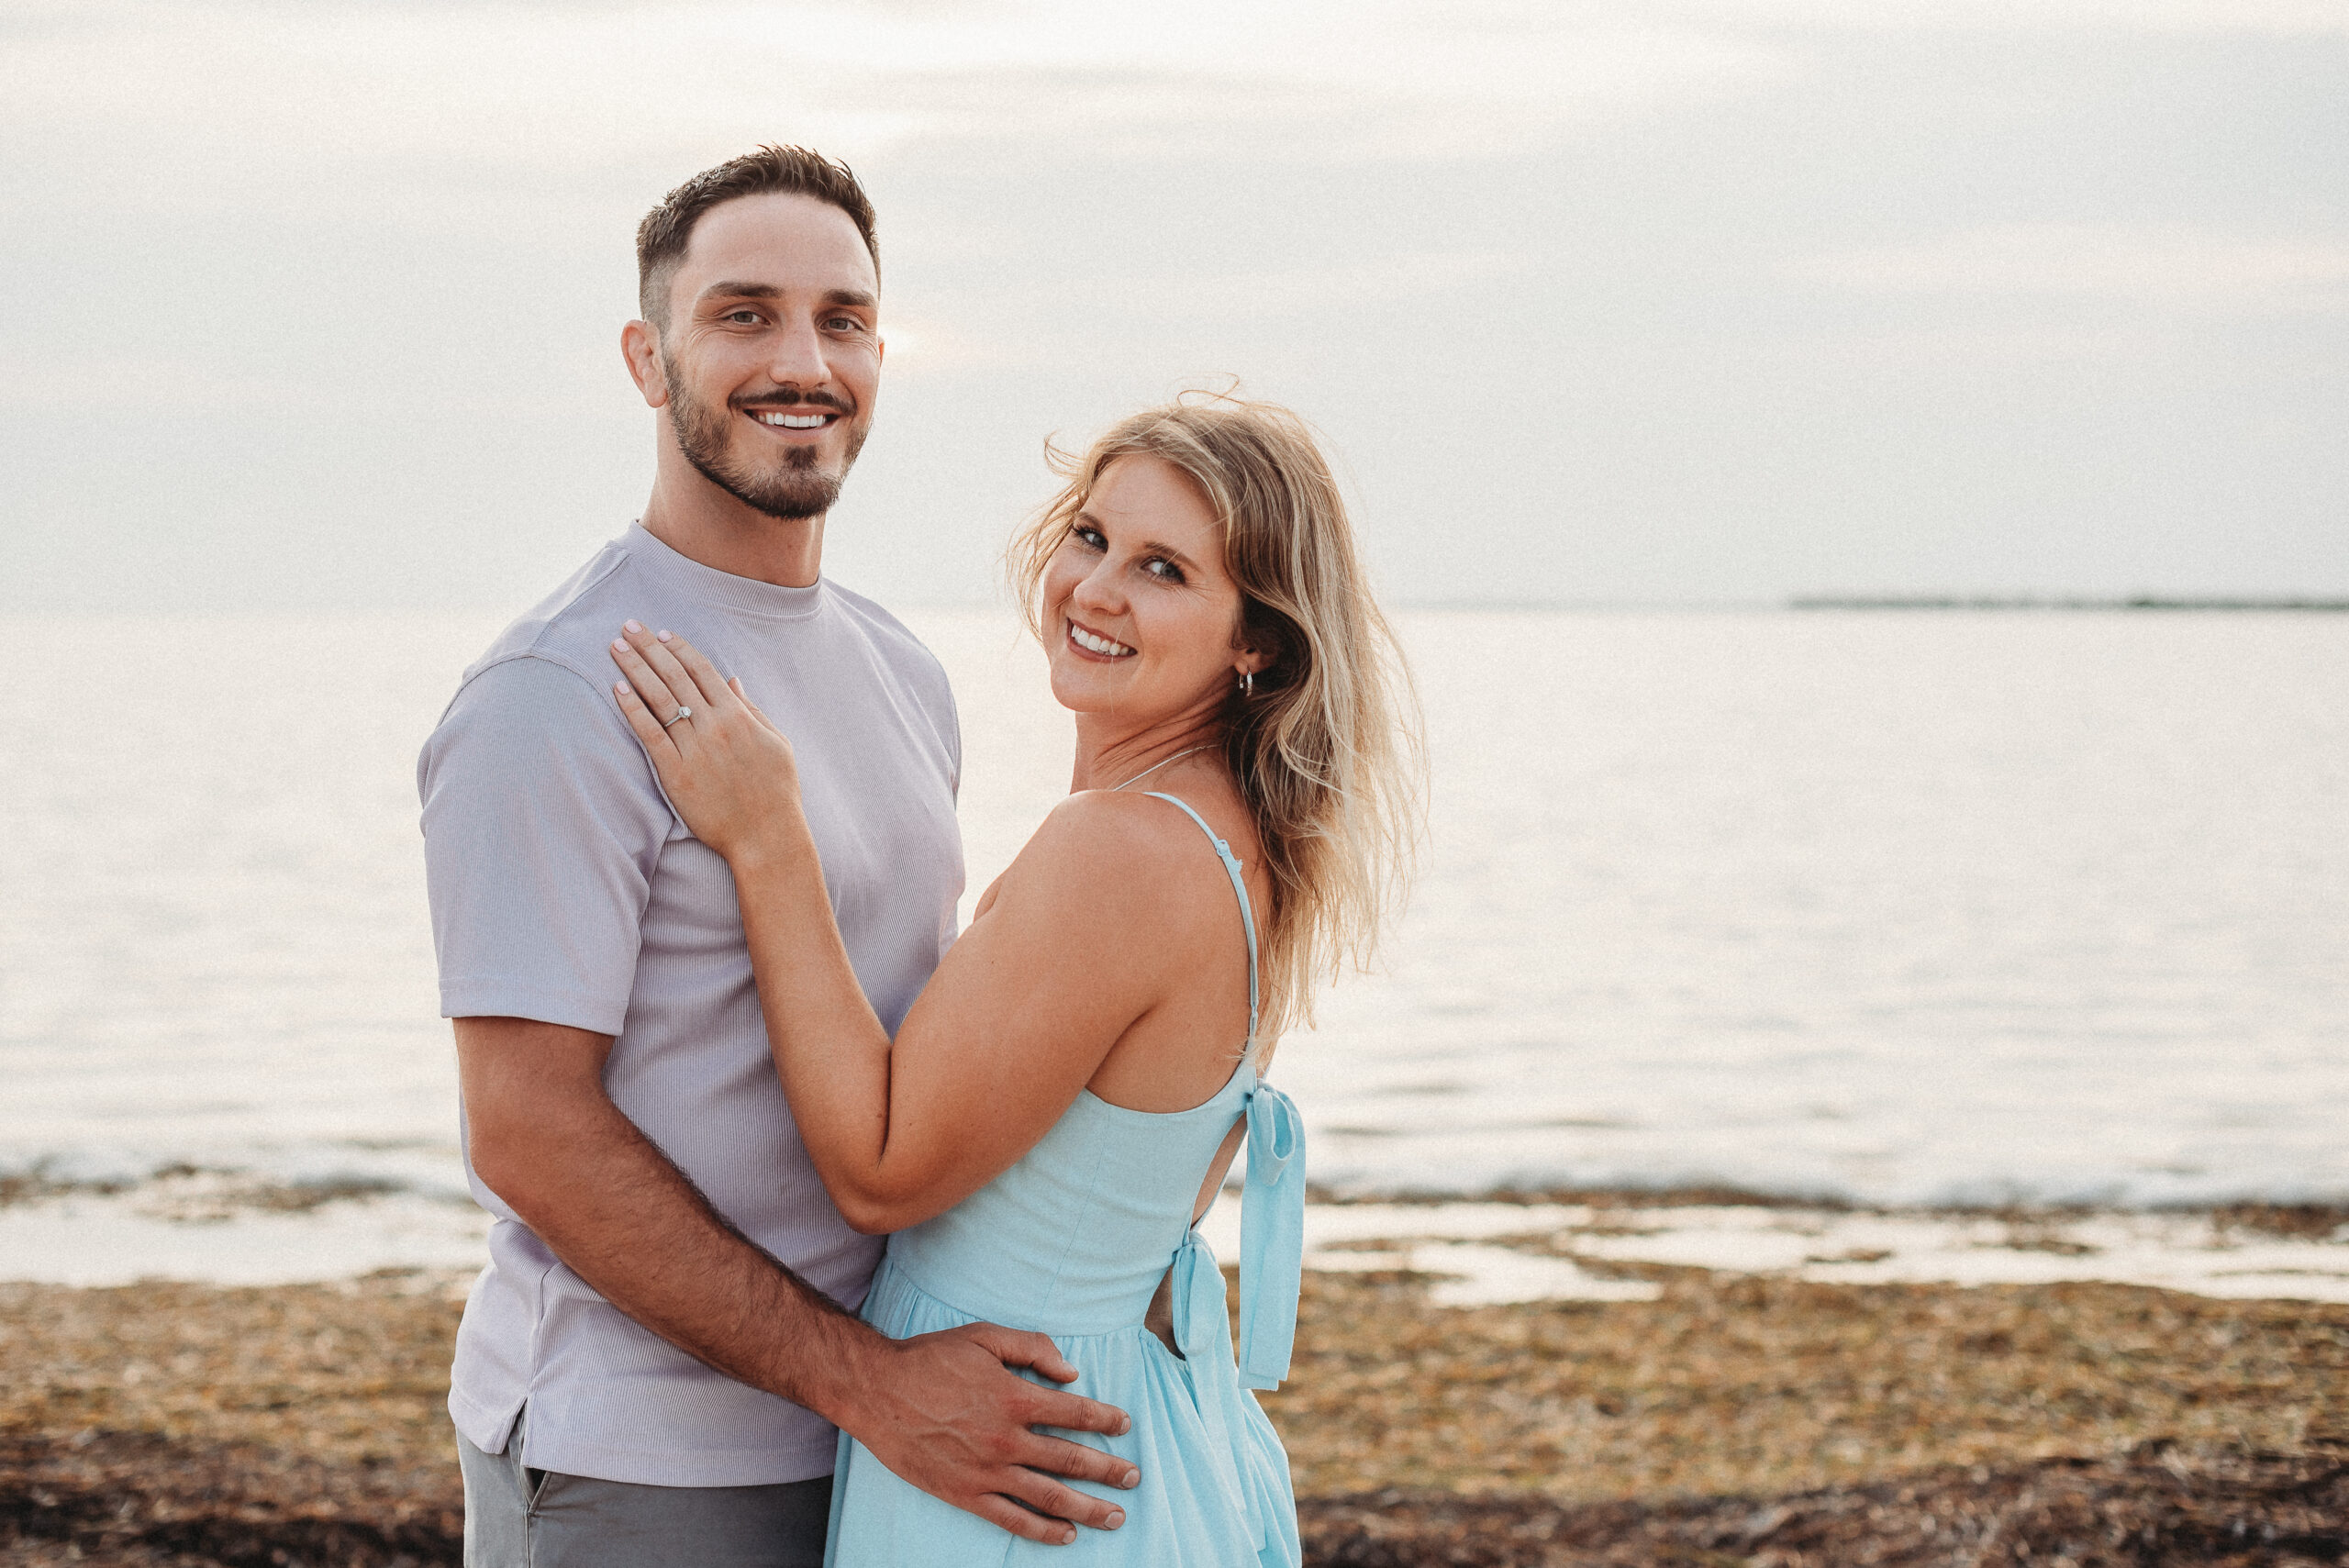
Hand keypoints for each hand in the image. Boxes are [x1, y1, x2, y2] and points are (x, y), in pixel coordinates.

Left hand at [609, 623, 800, 862]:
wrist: (766, 836)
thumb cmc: (777, 792)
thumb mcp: (777, 743)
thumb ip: (752, 709)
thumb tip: (732, 680)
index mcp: (739, 716)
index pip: (703, 671)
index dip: (680, 649)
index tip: (662, 633)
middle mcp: (714, 726)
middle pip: (676, 676)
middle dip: (650, 647)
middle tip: (629, 625)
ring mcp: (694, 749)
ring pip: (659, 698)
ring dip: (635, 668)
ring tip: (616, 646)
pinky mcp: (676, 773)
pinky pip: (650, 734)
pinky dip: (632, 709)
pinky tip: (617, 689)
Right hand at [836, 1321, 1139, 1543]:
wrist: (877, 1391)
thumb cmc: (930, 1358)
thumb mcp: (984, 1337)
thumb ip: (1032, 1347)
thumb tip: (1072, 1371)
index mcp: (1015, 1397)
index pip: (1076, 1412)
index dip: (1106, 1419)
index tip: (1126, 1426)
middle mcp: (1007, 1439)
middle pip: (1072, 1459)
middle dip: (1109, 1470)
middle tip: (1134, 1478)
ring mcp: (987, 1471)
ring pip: (1050, 1496)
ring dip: (1087, 1508)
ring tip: (1115, 1517)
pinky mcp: (966, 1494)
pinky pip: (1012, 1519)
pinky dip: (1042, 1531)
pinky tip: (1065, 1536)